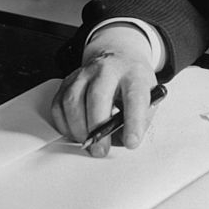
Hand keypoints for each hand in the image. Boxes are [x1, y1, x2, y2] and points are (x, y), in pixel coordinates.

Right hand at [50, 26, 157, 156]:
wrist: (120, 59)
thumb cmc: (134, 83)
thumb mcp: (149, 98)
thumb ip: (139, 120)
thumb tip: (120, 140)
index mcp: (134, 74)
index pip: (135, 96)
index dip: (133, 121)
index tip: (131, 142)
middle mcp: (108, 69)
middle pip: (97, 96)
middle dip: (97, 128)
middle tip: (101, 150)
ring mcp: (85, 73)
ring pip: (73, 100)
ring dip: (78, 128)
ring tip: (88, 142)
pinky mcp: (68, 81)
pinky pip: (59, 105)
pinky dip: (64, 124)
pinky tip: (75, 132)